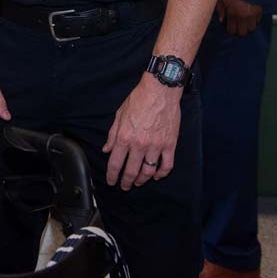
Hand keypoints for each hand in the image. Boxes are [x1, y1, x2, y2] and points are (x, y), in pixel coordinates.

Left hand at [102, 75, 181, 189]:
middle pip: (131, 171)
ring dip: (142, 179)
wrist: (160, 91)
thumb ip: (112, 135)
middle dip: (126, 182)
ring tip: (138, 182)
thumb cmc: (139, 99)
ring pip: (148, 171)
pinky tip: (157, 176)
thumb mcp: (119, 115)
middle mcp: (139, 144)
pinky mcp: (170, 144)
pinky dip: (162, 173)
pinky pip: (166, 165)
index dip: (112, 175)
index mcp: (125, 137)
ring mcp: (156, 146)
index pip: (115, 163)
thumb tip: (106, 149)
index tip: (111, 181)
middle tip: (124, 186)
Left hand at [217, 0, 261, 35]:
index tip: (230, 26)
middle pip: (242, 32)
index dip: (231, 29)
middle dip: (240, 29)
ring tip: (246, 20)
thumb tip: (221, 19)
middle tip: (238, 24)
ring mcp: (253, 13)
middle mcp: (243, 15)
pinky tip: (252, 15)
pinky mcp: (261, 9)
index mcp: (232, 13)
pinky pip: (259, 20)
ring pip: (252, 28)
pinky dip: (255, 19)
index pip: (231, 30)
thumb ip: (220, 8)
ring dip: (248, 25)